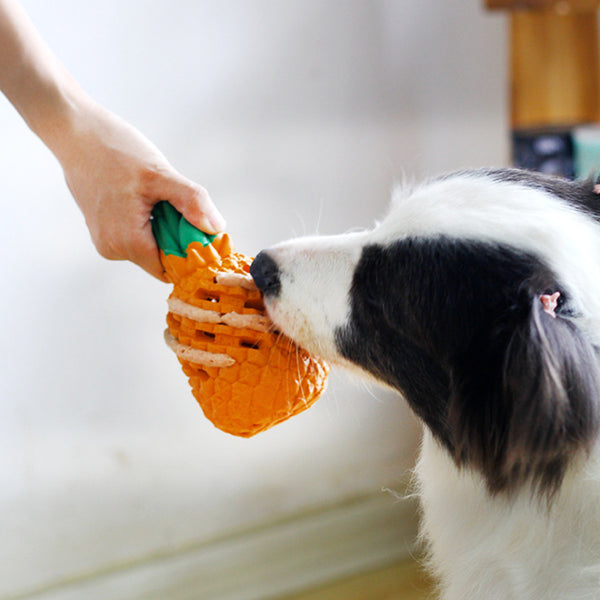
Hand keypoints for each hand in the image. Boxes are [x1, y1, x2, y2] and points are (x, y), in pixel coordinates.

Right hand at [59, 101, 225, 280]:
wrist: (75, 131)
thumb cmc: (114, 150)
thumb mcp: (161, 175)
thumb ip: (192, 202)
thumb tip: (216, 229)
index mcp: (127, 243)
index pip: (172, 270)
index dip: (191, 254)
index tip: (203, 232)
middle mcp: (113, 249)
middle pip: (163, 259)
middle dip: (178, 237)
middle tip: (179, 206)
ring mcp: (106, 241)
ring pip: (151, 247)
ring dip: (165, 227)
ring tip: (157, 197)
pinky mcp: (104, 230)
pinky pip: (138, 236)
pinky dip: (150, 222)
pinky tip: (145, 198)